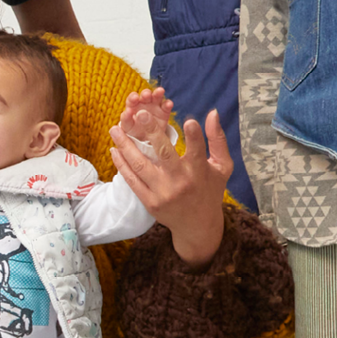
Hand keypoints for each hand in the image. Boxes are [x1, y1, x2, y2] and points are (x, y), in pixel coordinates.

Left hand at [109, 92, 230, 266]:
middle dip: (151, 132)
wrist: (198, 226)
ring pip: (141, 166)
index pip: (197, 151)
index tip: (188, 120)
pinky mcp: (150, 202)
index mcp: (199, 172)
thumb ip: (217, 139)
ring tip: (115, 128)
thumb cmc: (211, 190)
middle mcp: (180, 183)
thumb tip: (213, 111)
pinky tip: (115, 150)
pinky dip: (122, 165)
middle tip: (140, 113)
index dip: (194, 137)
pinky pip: (132, 181)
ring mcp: (163, 193)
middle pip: (163, 155)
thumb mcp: (222, 166)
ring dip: (125, 146)